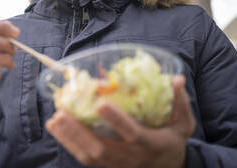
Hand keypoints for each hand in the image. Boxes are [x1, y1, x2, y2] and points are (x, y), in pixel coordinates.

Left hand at [45, 75, 194, 167]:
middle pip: (101, 149)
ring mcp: (117, 165)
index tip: (101, 104)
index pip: (132, 134)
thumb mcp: (182, 125)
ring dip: (69, 138)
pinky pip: (85, 159)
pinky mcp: (106, 167)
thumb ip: (180, 103)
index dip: (116, 121)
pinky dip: (69, 144)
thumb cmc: (172, 142)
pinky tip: (57, 128)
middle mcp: (130, 157)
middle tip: (61, 113)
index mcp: (149, 144)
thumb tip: (177, 78)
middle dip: (79, 132)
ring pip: (89, 156)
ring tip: (54, 119)